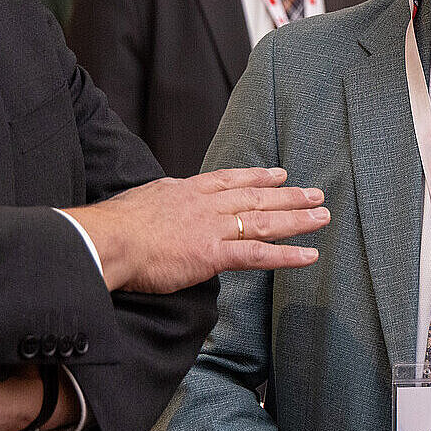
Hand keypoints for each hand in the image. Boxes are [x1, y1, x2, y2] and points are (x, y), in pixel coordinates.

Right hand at [72, 166, 326, 292]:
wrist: (107, 239)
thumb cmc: (116, 227)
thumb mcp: (143, 202)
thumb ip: (163, 205)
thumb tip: (165, 211)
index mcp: (187, 190)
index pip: (230, 180)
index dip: (257, 177)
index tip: (279, 174)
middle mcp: (206, 205)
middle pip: (256, 198)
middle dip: (289, 196)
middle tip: (316, 193)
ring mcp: (213, 228)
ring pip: (264, 222)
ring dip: (298, 219)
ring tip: (323, 217)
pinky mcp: (213, 254)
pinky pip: (258, 254)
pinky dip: (286, 255)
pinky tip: (309, 255)